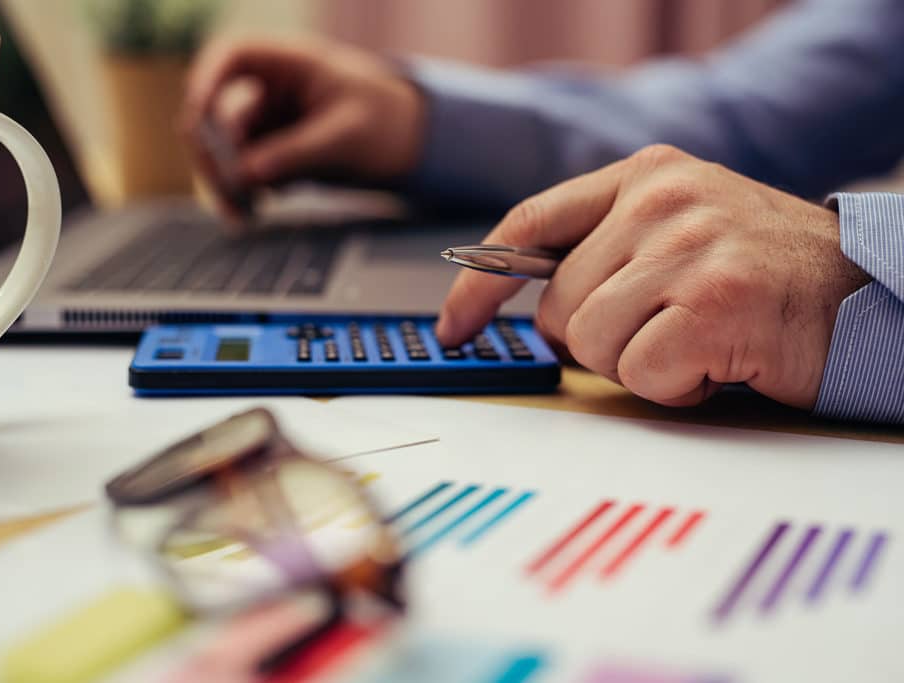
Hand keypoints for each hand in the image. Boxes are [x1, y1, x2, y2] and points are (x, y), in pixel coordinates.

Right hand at [183, 36, 425, 229]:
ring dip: (227, 182)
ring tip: (243, 215)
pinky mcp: (275, 154)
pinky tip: (255, 214)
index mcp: (290, 63)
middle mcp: (272, 90)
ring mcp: (270, 123)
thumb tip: (246, 175)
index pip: (233, 55)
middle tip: (226, 189)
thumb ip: (295, 153)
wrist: (410, 144)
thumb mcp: (344, 137)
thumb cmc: (386, 122)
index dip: (206, 80)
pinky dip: (245, 193)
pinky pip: (246, 173)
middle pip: (218, 112)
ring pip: (229, 151)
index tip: (198, 118)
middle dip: (214, 153)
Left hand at [436, 145, 870, 408]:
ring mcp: (688, 248)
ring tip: (696, 340)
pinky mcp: (712, 304)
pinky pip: (638, 373)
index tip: (455, 325)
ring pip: (591, 343)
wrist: (866, 294)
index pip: (529, 224)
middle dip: (598, 339)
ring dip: (639, 363)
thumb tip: (536, 311)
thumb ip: (608, 250)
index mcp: (646, 175)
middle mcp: (662, 201)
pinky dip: (674, 386)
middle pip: (558, 305)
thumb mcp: (682, 230)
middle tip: (662, 330)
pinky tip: (717, 360)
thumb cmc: (766, 274)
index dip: (480, 281)